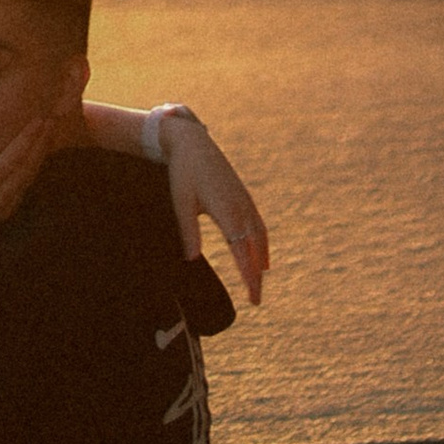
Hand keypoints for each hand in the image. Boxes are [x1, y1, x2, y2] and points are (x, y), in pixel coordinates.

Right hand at [0, 116, 51, 243]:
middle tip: (53, 118)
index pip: (11, 160)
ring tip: (51, 128)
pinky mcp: (11, 207)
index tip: (38, 121)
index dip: (26, 140)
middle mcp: (0, 199)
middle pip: (26, 167)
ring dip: (42, 151)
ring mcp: (7, 205)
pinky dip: (36, 163)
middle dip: (40, 142)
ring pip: (30, 175)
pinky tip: (41, 147)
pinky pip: (27, 183)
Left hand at [161, 116, 268, 303]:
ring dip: (262, 260)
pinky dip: (262, 244)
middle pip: (255, 247)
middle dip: (256, 275)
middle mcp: (241, 206)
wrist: (192, 141)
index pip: (242, 249)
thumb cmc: (183, 172)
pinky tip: (261, 255)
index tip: (252, 294)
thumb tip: (191, 260)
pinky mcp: (243, 196)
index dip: (248, 274)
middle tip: (256, 301)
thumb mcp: (181, 203)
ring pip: (260, 236)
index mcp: (226, 209)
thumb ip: (189, 232)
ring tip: (259, 283)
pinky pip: (258, 225)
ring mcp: (245, 200)